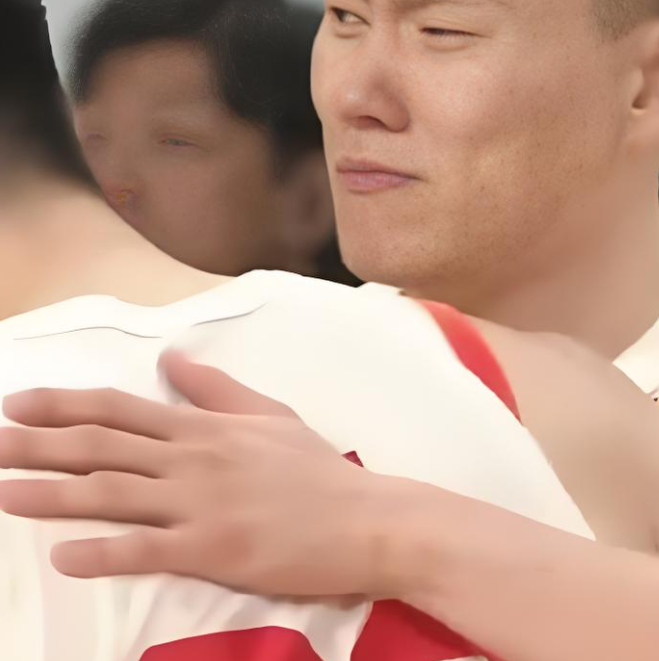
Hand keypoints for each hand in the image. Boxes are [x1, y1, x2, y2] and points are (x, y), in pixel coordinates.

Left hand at [0, 352, 399, 597]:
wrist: (366, 520)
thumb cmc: (318, 472)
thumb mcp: (271, 416)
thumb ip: (218, 390)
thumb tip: (173, 358)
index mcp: (206, 428)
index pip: (122, 410)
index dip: (65, 405)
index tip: (18, 402)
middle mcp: (193, 459)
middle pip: (101, 448)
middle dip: (37, 444)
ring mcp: (200, 504)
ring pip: (111, 494)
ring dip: (50, 494)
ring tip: (1, 494)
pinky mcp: (211, 550)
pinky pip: (145, 550)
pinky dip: (101, 553)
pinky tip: (64, 557)